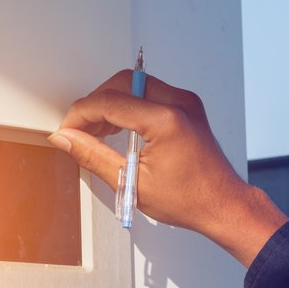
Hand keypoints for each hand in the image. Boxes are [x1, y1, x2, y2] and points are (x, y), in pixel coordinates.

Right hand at [48, 70, 287, 266]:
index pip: (110, 102)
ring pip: (134, 84)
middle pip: (122, 83)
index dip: (80, 114)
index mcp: (166, 120)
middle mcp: (179, 103)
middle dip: (94, 103)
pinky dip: (127, 105)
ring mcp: (185, 102)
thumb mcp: (131, 182)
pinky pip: (148, 93)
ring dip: (109, 103)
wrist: (221, 204)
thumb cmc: (188, 199)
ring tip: (95, 132)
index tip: (67, 131)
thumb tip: (66, 139)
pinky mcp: (185, 106)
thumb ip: (93, 156)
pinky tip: (115, 128)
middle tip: (79, 129)